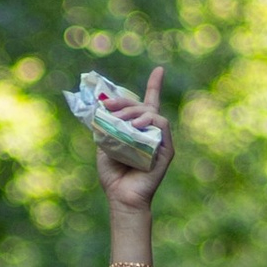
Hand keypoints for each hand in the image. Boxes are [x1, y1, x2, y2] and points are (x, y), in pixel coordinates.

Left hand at [97, 62, 171, 210]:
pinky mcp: (166, 150)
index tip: (160, 69)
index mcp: (139, 130)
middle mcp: (152, 132)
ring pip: (151, 112)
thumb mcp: (104, 144)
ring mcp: (160, 140)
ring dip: (133, 112)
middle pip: (143, 106)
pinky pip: (161, 126)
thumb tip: (100, 108)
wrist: (121, 197)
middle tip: (108, 106)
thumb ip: (106, 127)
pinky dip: (149, 121)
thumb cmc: (113, 175)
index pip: (149, 103)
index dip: (155, 86)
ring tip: (120, 121)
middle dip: (124, 102)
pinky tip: (135, 126)